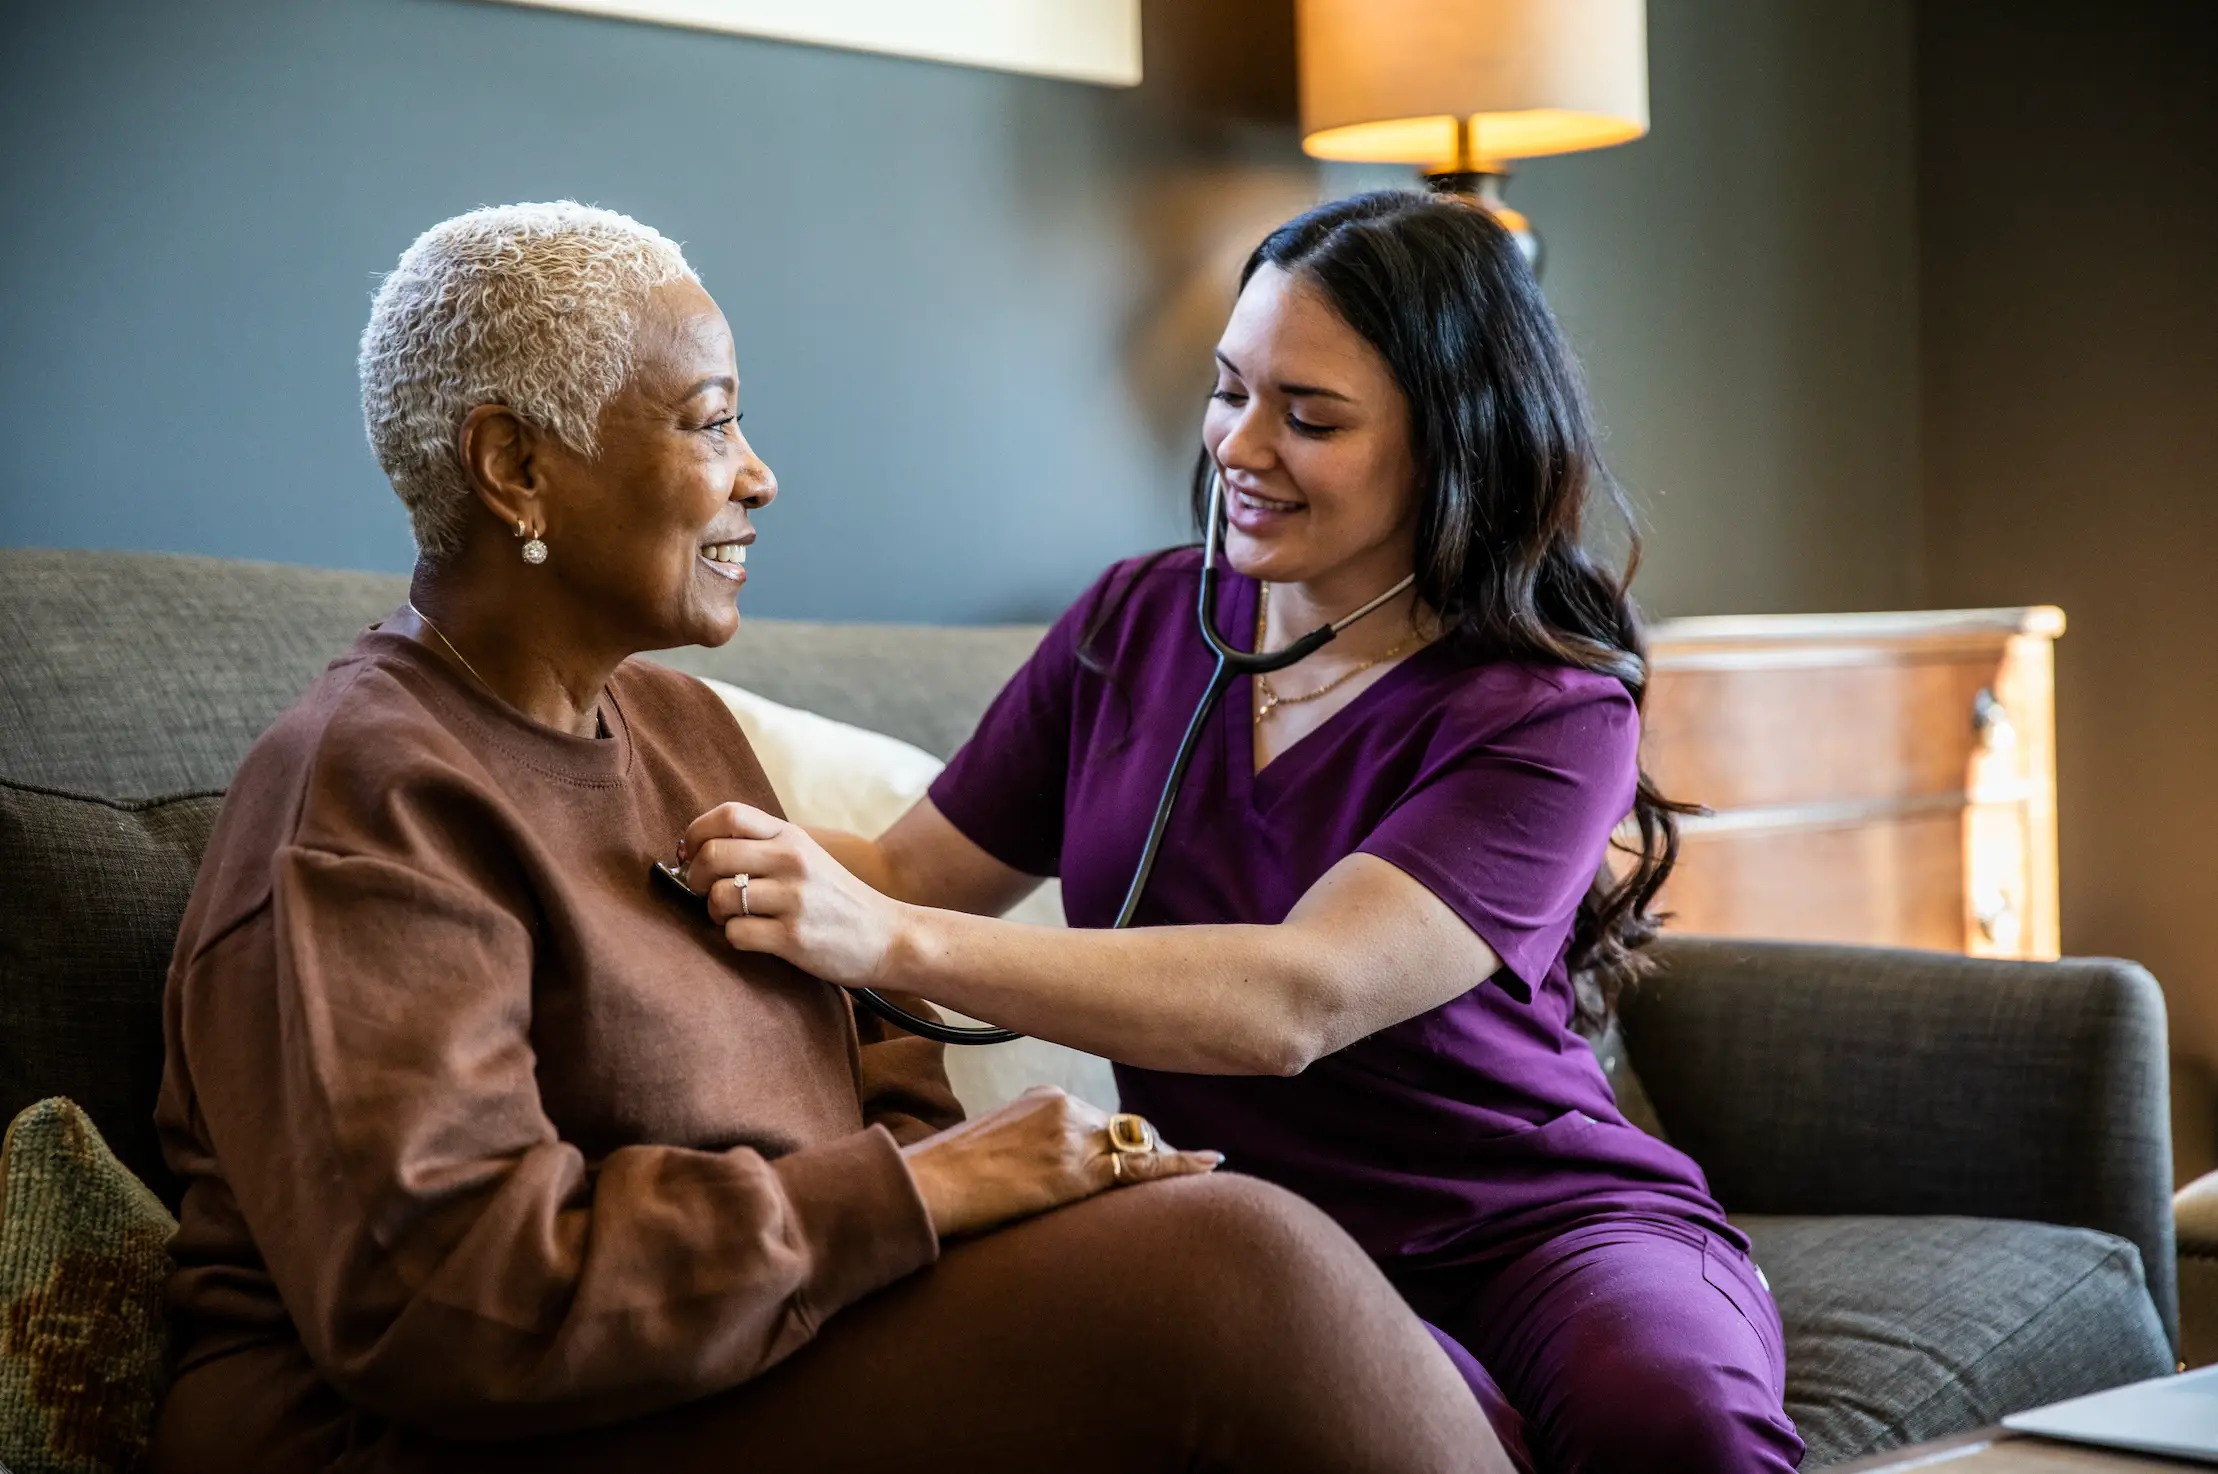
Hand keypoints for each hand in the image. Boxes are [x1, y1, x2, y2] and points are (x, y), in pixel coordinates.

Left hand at [682, 802, 905, 984]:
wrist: (888, 936)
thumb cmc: (836, 899)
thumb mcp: (807, 856)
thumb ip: (763, 846)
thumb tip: (698, 849)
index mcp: (791, 836)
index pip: (728, 814)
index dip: (695, 832)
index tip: (690, 853)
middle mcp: (792, 860)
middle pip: (712, 854)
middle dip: (695, 876)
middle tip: (703, 890)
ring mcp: (794, 899)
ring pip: (719, 897)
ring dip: (714, 912)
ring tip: (731, 917)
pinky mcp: (794, 937)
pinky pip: (735, 933)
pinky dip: (733, 938)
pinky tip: (752, 937)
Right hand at [900, 1087, 1222, 1239]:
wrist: (927, 1188)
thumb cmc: (946, 1177)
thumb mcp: (991, 1145)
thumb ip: (1026, 1145)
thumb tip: (1035, 1173)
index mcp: (1043, 1095)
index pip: (1098, 1118)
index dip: (1120, 1141)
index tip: (1136, 1149)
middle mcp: (1065, 1106)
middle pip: (1123, 1130)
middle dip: (1144, 1152)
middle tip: (1177, 1168)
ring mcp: (1074, 1137)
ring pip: (1137, 1147)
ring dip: (1163, 1163)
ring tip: (1197, 1170)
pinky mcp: (1078, 1172)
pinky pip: (1143, 1168)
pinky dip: (1181, 1165)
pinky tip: (1210, 1163)